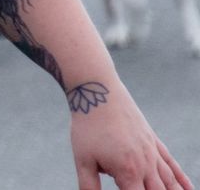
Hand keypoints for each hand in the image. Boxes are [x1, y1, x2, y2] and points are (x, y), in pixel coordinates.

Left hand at [69, 84, 189, 189]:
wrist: (97, 92)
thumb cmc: (87, 126)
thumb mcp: (83, 159)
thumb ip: (89, 186)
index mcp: (128, 172)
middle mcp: (146, 165)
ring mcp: (153, 153)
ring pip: (170, 182)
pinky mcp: (154, 141)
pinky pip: (172, 164)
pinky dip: (182, 178)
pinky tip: (189, 189)